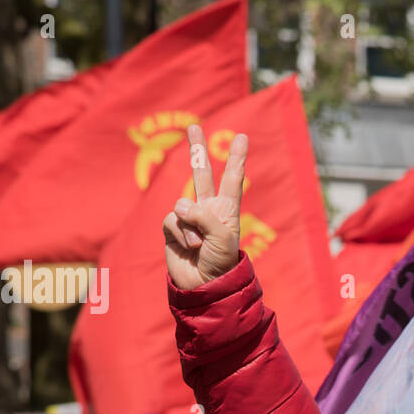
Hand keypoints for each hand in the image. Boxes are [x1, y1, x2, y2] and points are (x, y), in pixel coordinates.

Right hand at [162, 125, 248, 289]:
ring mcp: (188, 218)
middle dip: (197, 150)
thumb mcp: (222, 238)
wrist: (204, 286)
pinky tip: (189, 248)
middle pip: (201, 173)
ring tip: (200, 245)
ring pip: (182, 204)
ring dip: (191, 226)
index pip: (232, 179)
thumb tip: (180, 206)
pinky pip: (172, 220)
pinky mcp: (172, 228)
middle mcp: (207, 209)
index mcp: (227, 210)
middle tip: (194, 126)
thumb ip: (203, 216)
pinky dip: (180, 233)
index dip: (236, 158)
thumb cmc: (221, 263)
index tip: (242, 137)